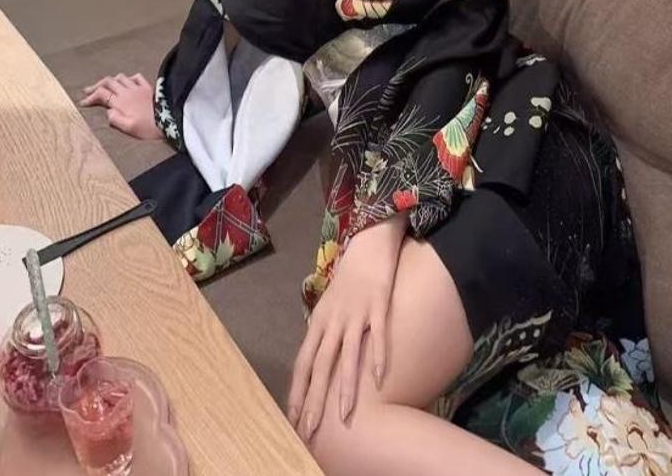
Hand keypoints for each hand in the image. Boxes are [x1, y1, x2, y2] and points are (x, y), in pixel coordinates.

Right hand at [79, 72, 163, 140]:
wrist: (170, 120)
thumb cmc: (149, 128)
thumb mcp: (129, 128)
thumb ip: (116, 120)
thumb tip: (108, 112)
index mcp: (121, 102)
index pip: (101, 94)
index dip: (90, 97)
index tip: (83, 103)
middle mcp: (128, 92)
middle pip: (108, 82)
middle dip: (96, 86)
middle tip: (88, 91)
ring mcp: (138, 88)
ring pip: (120, 77)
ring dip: (111, 80)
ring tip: (106, 86)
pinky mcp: (148, 87)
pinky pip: (136, 77)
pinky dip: (128, 78)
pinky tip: (127, 82)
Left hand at [287, 214, 406, 441]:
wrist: (369, 242)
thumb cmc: (351, 275)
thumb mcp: (331, 304)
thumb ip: (326, 330)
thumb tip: (321, 358)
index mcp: (318, 321)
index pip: (303, 362)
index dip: (297, 391)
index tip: (293, 419)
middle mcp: (332, 320)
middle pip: (320, 365)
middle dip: (314, 399)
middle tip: (310, 429)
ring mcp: (354, 312)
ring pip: (346, 356)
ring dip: (344, 387)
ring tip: (344, 416)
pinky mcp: (377, 304)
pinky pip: (376, 334)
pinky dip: (376, 355)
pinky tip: (378, 378)